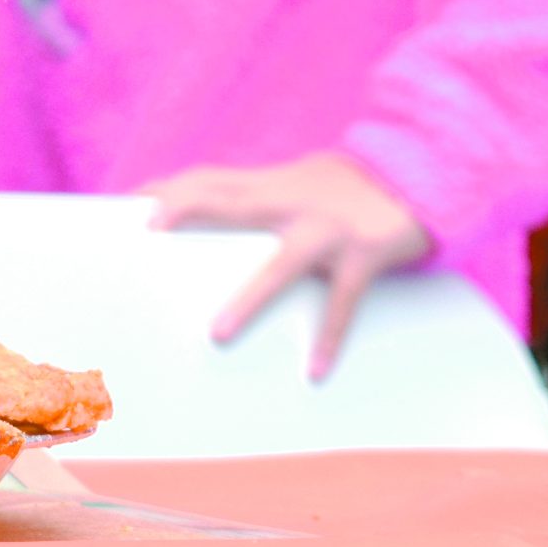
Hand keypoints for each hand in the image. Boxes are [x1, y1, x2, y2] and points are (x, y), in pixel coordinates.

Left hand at [143, 153, 431, 380]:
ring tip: (218, 335)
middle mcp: (292, 200)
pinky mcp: (365, 252)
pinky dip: (329, 335)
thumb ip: (253, 199)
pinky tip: (314, 371)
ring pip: (282, 262)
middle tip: (147, 236)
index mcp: (270, 186)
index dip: (164, 190)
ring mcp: (328, 227)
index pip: (206, 179)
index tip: (123, 207)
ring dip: (250, 298)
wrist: (424, 175)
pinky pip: (343, 299)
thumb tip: (199, 219)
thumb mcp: (296, 184)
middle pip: (229, 200)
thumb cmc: (346, 191)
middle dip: (186, 210)